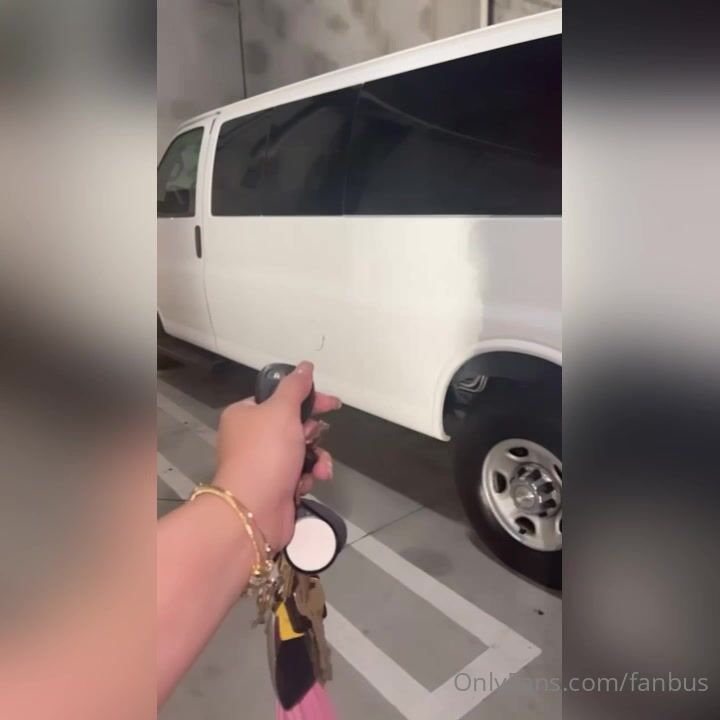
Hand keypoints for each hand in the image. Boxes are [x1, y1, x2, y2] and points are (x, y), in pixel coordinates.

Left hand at [213, 361, 339, 550]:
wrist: (254, 509)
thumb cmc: (266, 452)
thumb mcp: (282, 411)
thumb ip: (296, 387)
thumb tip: (305, 366)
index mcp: (245, 415)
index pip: (279, 398)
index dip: (308, 399)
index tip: (331, 403)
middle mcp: (251, 437)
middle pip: (293, 424)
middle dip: (312, 432)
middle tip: (318, 434)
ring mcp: (263, 464)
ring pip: (301, 450)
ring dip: (316, 457)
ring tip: (319, 467)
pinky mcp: (275, 486)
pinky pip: (299, 473)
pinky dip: (308, 476)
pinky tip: (310, 482)